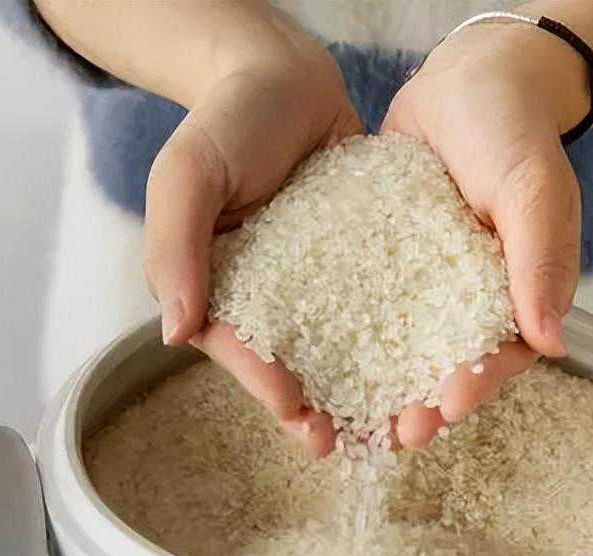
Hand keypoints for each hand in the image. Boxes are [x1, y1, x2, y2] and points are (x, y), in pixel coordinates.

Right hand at [144, 47, 359, 456]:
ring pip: (333, 350)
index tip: (291, 406)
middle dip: (310, 406)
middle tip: (337, 442)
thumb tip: (175, 333)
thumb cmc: (225, 121)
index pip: (236, 346)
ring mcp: (314, 287)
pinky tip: (418, 367)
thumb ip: (175, 246)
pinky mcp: (358, 268)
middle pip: (285, 364)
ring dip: (355, 390)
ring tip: (382, 423)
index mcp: (217, 289)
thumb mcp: (187, 173)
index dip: (260, 380)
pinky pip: (374, 309)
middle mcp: (267, 298)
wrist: (286, 76)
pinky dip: (393, 341)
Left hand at [382, 21, 585, 448]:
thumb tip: (552, 344)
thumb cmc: (512, 129)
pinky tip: (314, 366)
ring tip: (351, 421)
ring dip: (380, 390)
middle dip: (423, 406)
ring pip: (401, 353)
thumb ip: (542, 258)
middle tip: (397, 434)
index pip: (500, 356)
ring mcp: (422, 290)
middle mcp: (466, 303)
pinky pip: (363, 313)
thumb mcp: (531, 187)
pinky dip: (344, 342)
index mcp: (515, 296)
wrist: (465, 81)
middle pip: (445, 369)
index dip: (477, 387)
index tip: (450, 406)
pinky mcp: (382, 272)